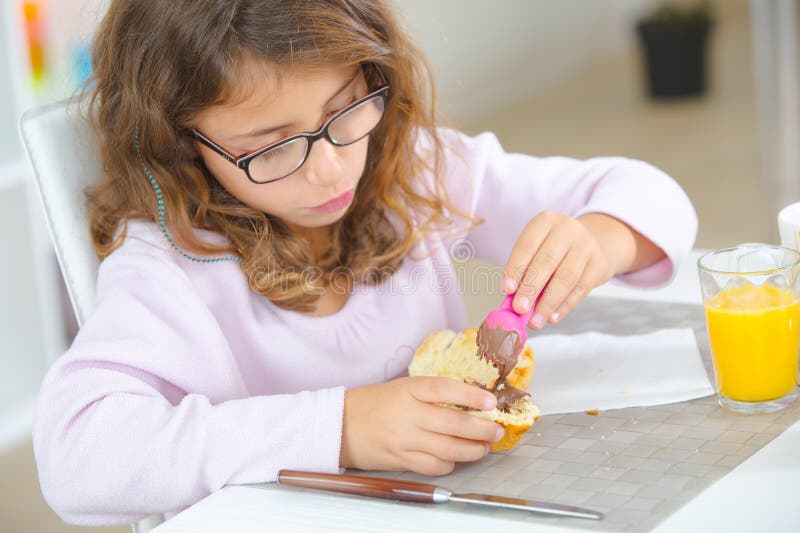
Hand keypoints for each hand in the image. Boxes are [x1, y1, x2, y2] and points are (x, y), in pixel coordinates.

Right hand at [339, 377, 504, 475]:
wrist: (340, 424)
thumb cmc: (375, 403)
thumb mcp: (403, 388)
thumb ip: (432, 394)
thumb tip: (471, 402)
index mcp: (408, 389)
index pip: (445, 388)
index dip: (471, 395)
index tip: (491, 401)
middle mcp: (407, 413)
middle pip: (453, 422)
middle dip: (482, 429)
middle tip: (496, 430)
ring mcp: (404, 439)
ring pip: (448, 448)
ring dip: (473, 450)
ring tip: (484, 447)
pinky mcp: (400, 459)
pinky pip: (433, 466)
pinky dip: (451, 464)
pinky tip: (456, 458)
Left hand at [502, 211, 616, 328]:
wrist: (594, 241)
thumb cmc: (555, 248)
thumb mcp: (537, 248)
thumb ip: (524, 271)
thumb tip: (511, 300)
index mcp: (545, 221)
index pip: (526, 245)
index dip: (515, 268)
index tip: (506, 290)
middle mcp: (567, 229)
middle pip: (546, 262)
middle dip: (531, 288)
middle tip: (519, 309)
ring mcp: (586, 245)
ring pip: (565, 278)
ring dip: (548, 303)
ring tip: (535, 321)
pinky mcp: (599, 264)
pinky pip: (580, 289)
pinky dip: (565, 306)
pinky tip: (552, 318)